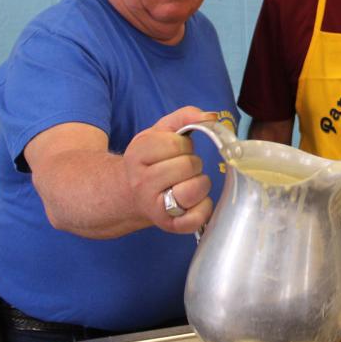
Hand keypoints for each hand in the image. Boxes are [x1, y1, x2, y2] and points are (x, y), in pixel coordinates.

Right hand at [123, 106, 218, 233]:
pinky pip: (197, 217)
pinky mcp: (168, 225)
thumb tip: (210, 116)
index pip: (176, 144)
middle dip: (192, 164)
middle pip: (188, 165)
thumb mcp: (160, 132)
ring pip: (194, 189)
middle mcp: (141, 182)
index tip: (174, 151)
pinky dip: (203, 208)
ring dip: (199, 183)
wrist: (130, 193)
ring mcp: (153, 206)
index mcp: (137, 154)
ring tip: (187, 183)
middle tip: (181, 169)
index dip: (182, 145)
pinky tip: (193, 202)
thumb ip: (185, 116)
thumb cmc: (152, 160)